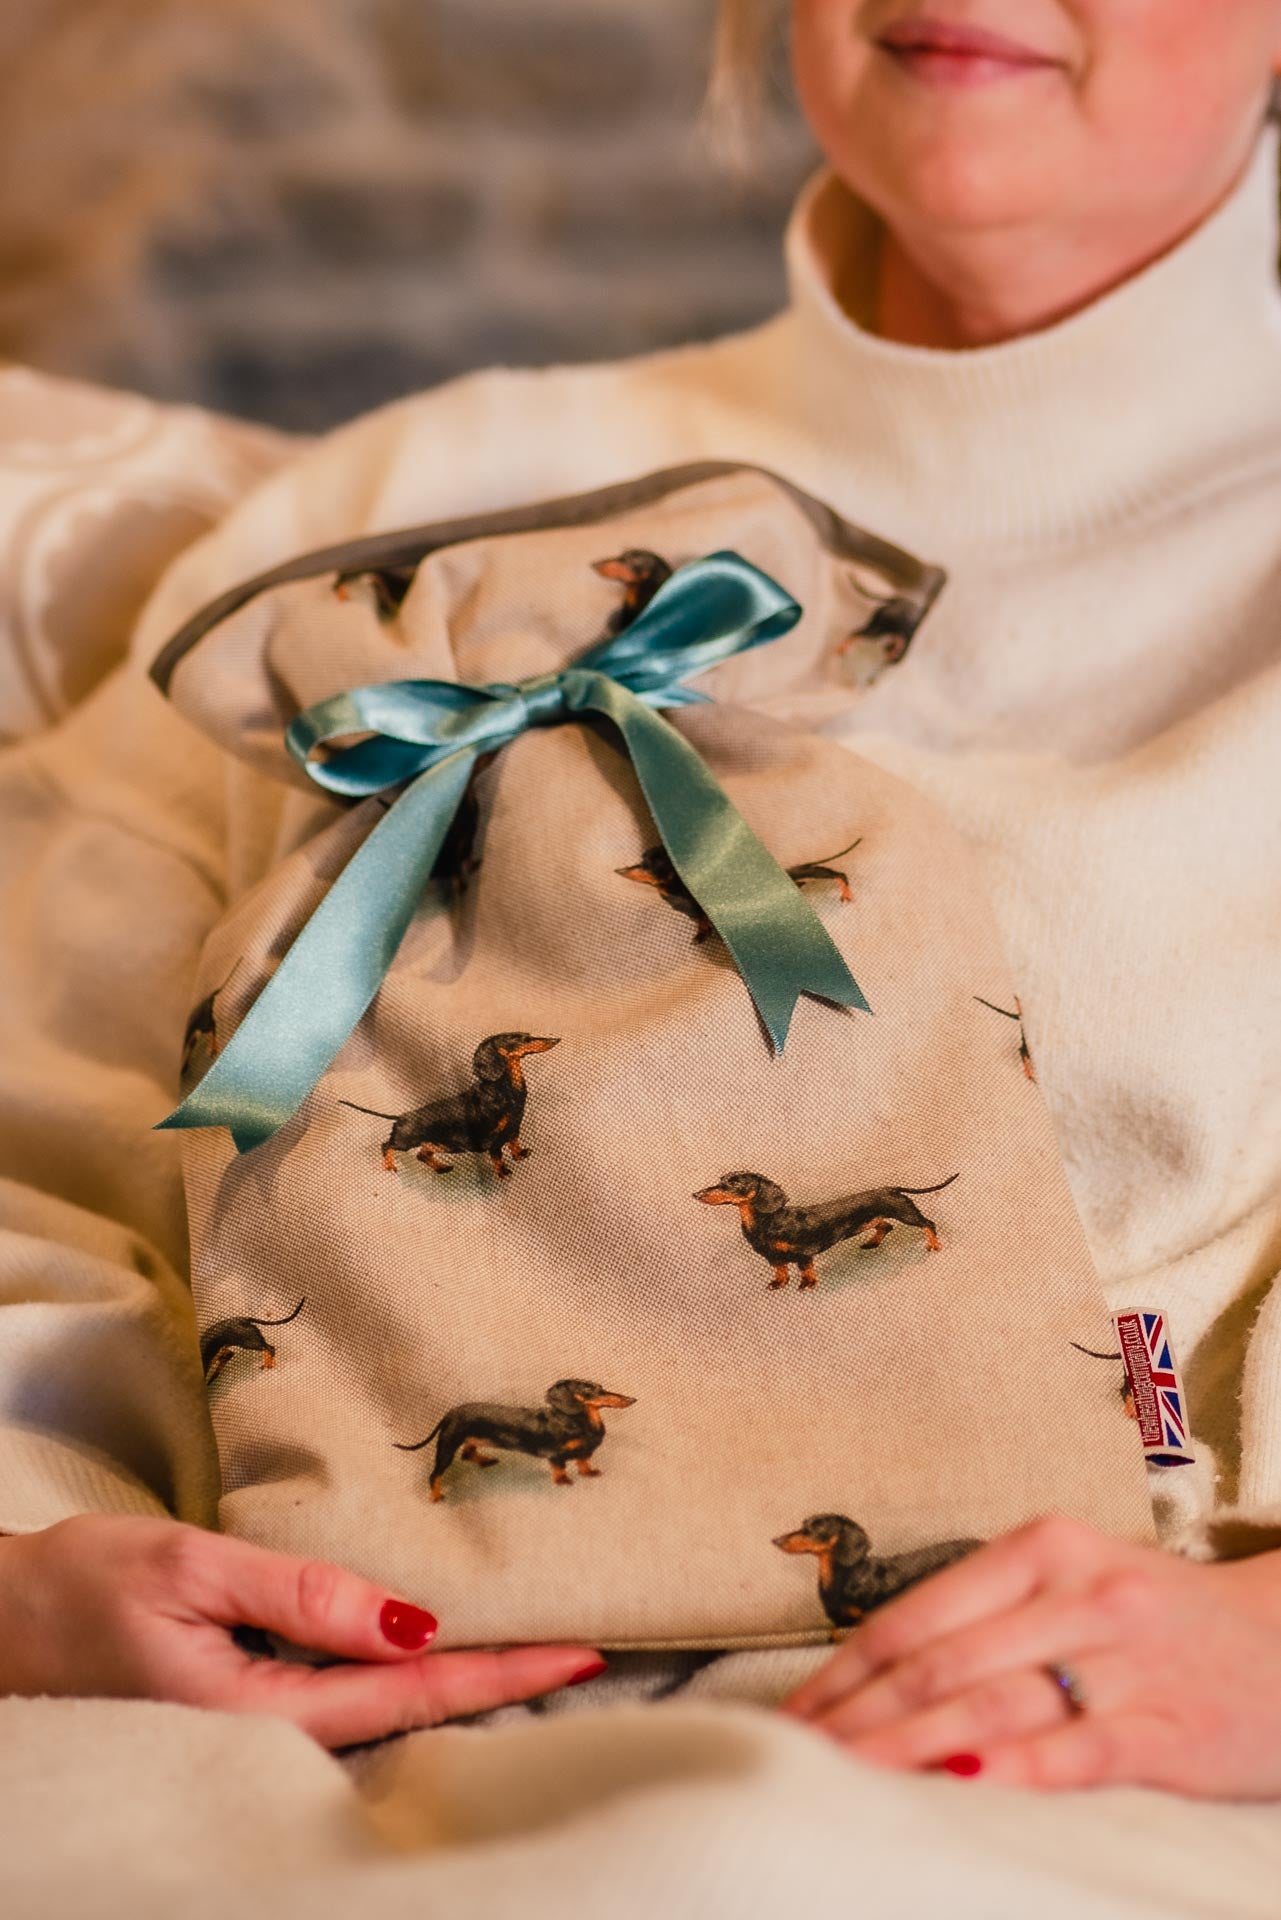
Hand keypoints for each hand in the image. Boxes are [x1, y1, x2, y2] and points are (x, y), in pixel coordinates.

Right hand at [0, 1514, 603, 1747]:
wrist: (0, 1625)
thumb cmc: (83, 1587)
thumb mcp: (188, 1569)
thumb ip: (299, 1595)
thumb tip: (411, 1620)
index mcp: (256, 1708)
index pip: (409, 1690)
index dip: (501, 1671)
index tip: (581, 1651)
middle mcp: (267, 1736)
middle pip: (410, 1713)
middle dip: (502, 1685)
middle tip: (593, 1650)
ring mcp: (257, 1730)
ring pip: (383, 1714)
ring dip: (463, 1682)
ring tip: (543, 1649)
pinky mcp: (245, 1711)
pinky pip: (345, 1703)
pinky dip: (407, 1678)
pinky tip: (441, 1652)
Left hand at [781, 1514, 1280, 1799]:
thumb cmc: (1156, 1621)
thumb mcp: (1069, 1588)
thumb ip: (983, 1620)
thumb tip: (873, 1676)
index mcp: (1041, 1548)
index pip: (913, 1615)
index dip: (842, 1672)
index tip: (791, 1717)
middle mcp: (1077, 1593)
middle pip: (939, 1663)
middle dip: (857, 1719)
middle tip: (797, 1761)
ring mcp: (1125, 1659)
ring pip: (992, 1704)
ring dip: (908, 1750)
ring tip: (848, 1783)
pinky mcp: (1170, 1728)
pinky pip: (1079, 1751)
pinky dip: (1015, 1772)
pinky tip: (964, 1791)